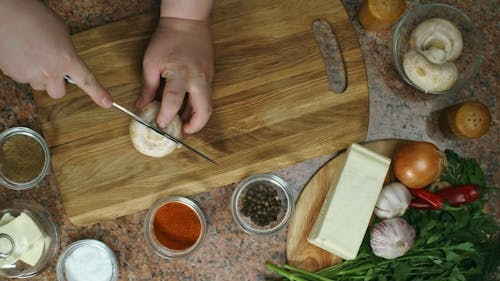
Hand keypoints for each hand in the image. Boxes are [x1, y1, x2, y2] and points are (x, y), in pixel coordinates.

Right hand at [0, 0, 111, 107]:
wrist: (6, 12)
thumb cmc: (33, 16)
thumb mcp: (61, 33)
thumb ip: (66, 52)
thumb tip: (65, 60)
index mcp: (66, 59)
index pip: (86, 80)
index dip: (98, 93)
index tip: (107, 103)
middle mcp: (50, 71)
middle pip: (58, 93)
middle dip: (56, 84)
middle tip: (50, 68)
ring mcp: (31, 75)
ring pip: (39, 85)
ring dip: (38, 75)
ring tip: (32, 54)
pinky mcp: (14, 75)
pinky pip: (23, 78)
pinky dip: (23, 69)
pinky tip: (21, 54)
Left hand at [137, 17, 213, 133]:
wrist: (187, 22)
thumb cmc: (167, 39)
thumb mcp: (151, 62)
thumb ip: (148, 87)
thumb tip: (142, 105)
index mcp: (180, 74)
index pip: (173, 103)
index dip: (166, 117)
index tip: (160, 125)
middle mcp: (197, 79)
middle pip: (203, 111)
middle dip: (194, 126)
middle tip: (181, 132)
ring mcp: (207, 78)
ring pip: (208, 106)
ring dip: (197, 118)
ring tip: (184, 124)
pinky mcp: (210, 76)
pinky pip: (206, 96)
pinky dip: (198, 106)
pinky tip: (187, 109)